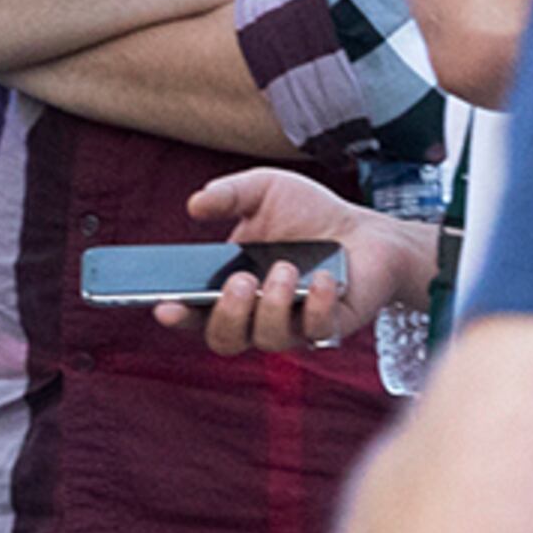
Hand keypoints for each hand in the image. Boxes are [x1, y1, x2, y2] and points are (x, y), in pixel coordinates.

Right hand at [152, 169, 437, 354]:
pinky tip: (325, 278)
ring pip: (268, 340)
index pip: (194, 314)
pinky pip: (316, 333)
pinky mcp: (330, 330)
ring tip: (288, 268)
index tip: (165, 306)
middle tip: (241, 280)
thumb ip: (229, 194)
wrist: (367, 230)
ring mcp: (293, 327)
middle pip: (224, 341)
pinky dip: (318, 304)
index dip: (177, 316)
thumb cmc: (310, 214)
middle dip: (227, 314)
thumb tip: (195, 205)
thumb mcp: (265, 191)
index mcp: (231, 288)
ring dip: (273, 305)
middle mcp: (257, 315)